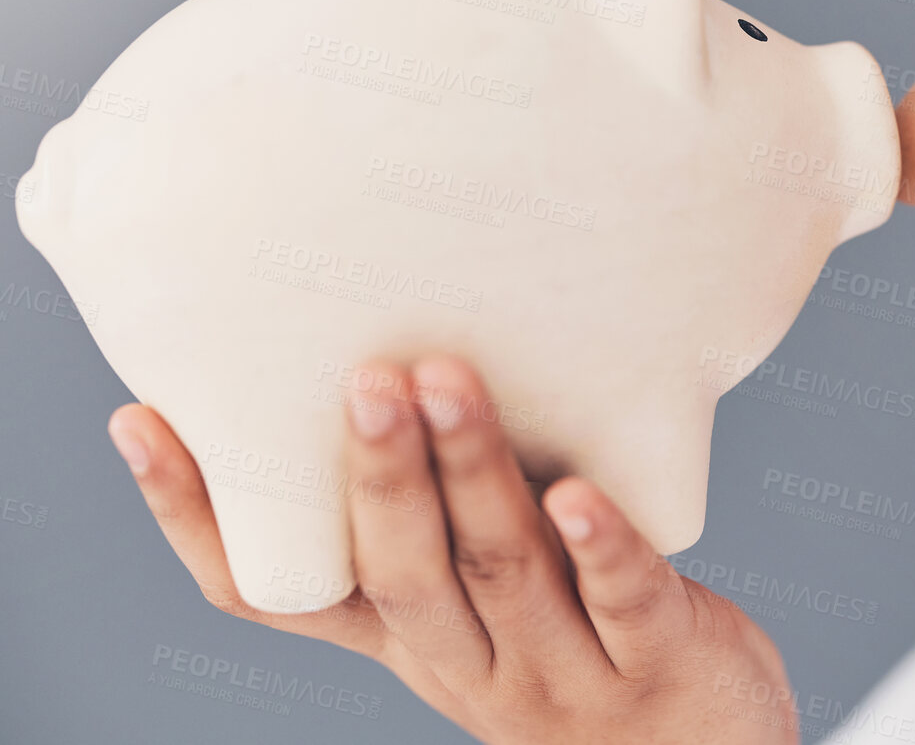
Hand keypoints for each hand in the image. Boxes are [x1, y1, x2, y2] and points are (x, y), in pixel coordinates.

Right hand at [106, 354, 797, 743]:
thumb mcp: (493, 604)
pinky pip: (621, 597)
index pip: (281, 596)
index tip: (144, 422)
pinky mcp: (658, 659)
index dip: (201, 518)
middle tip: (360, 375)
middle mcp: (470, 664)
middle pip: (399, 573)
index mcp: (412, 642)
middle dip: (373, 475)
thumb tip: (410, 354)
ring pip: (500, 570)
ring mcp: (563, 672)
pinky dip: (597, 544)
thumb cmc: (589, 646)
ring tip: (446, 383)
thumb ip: (454, 514)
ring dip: (470, 474)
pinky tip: (582, 493)